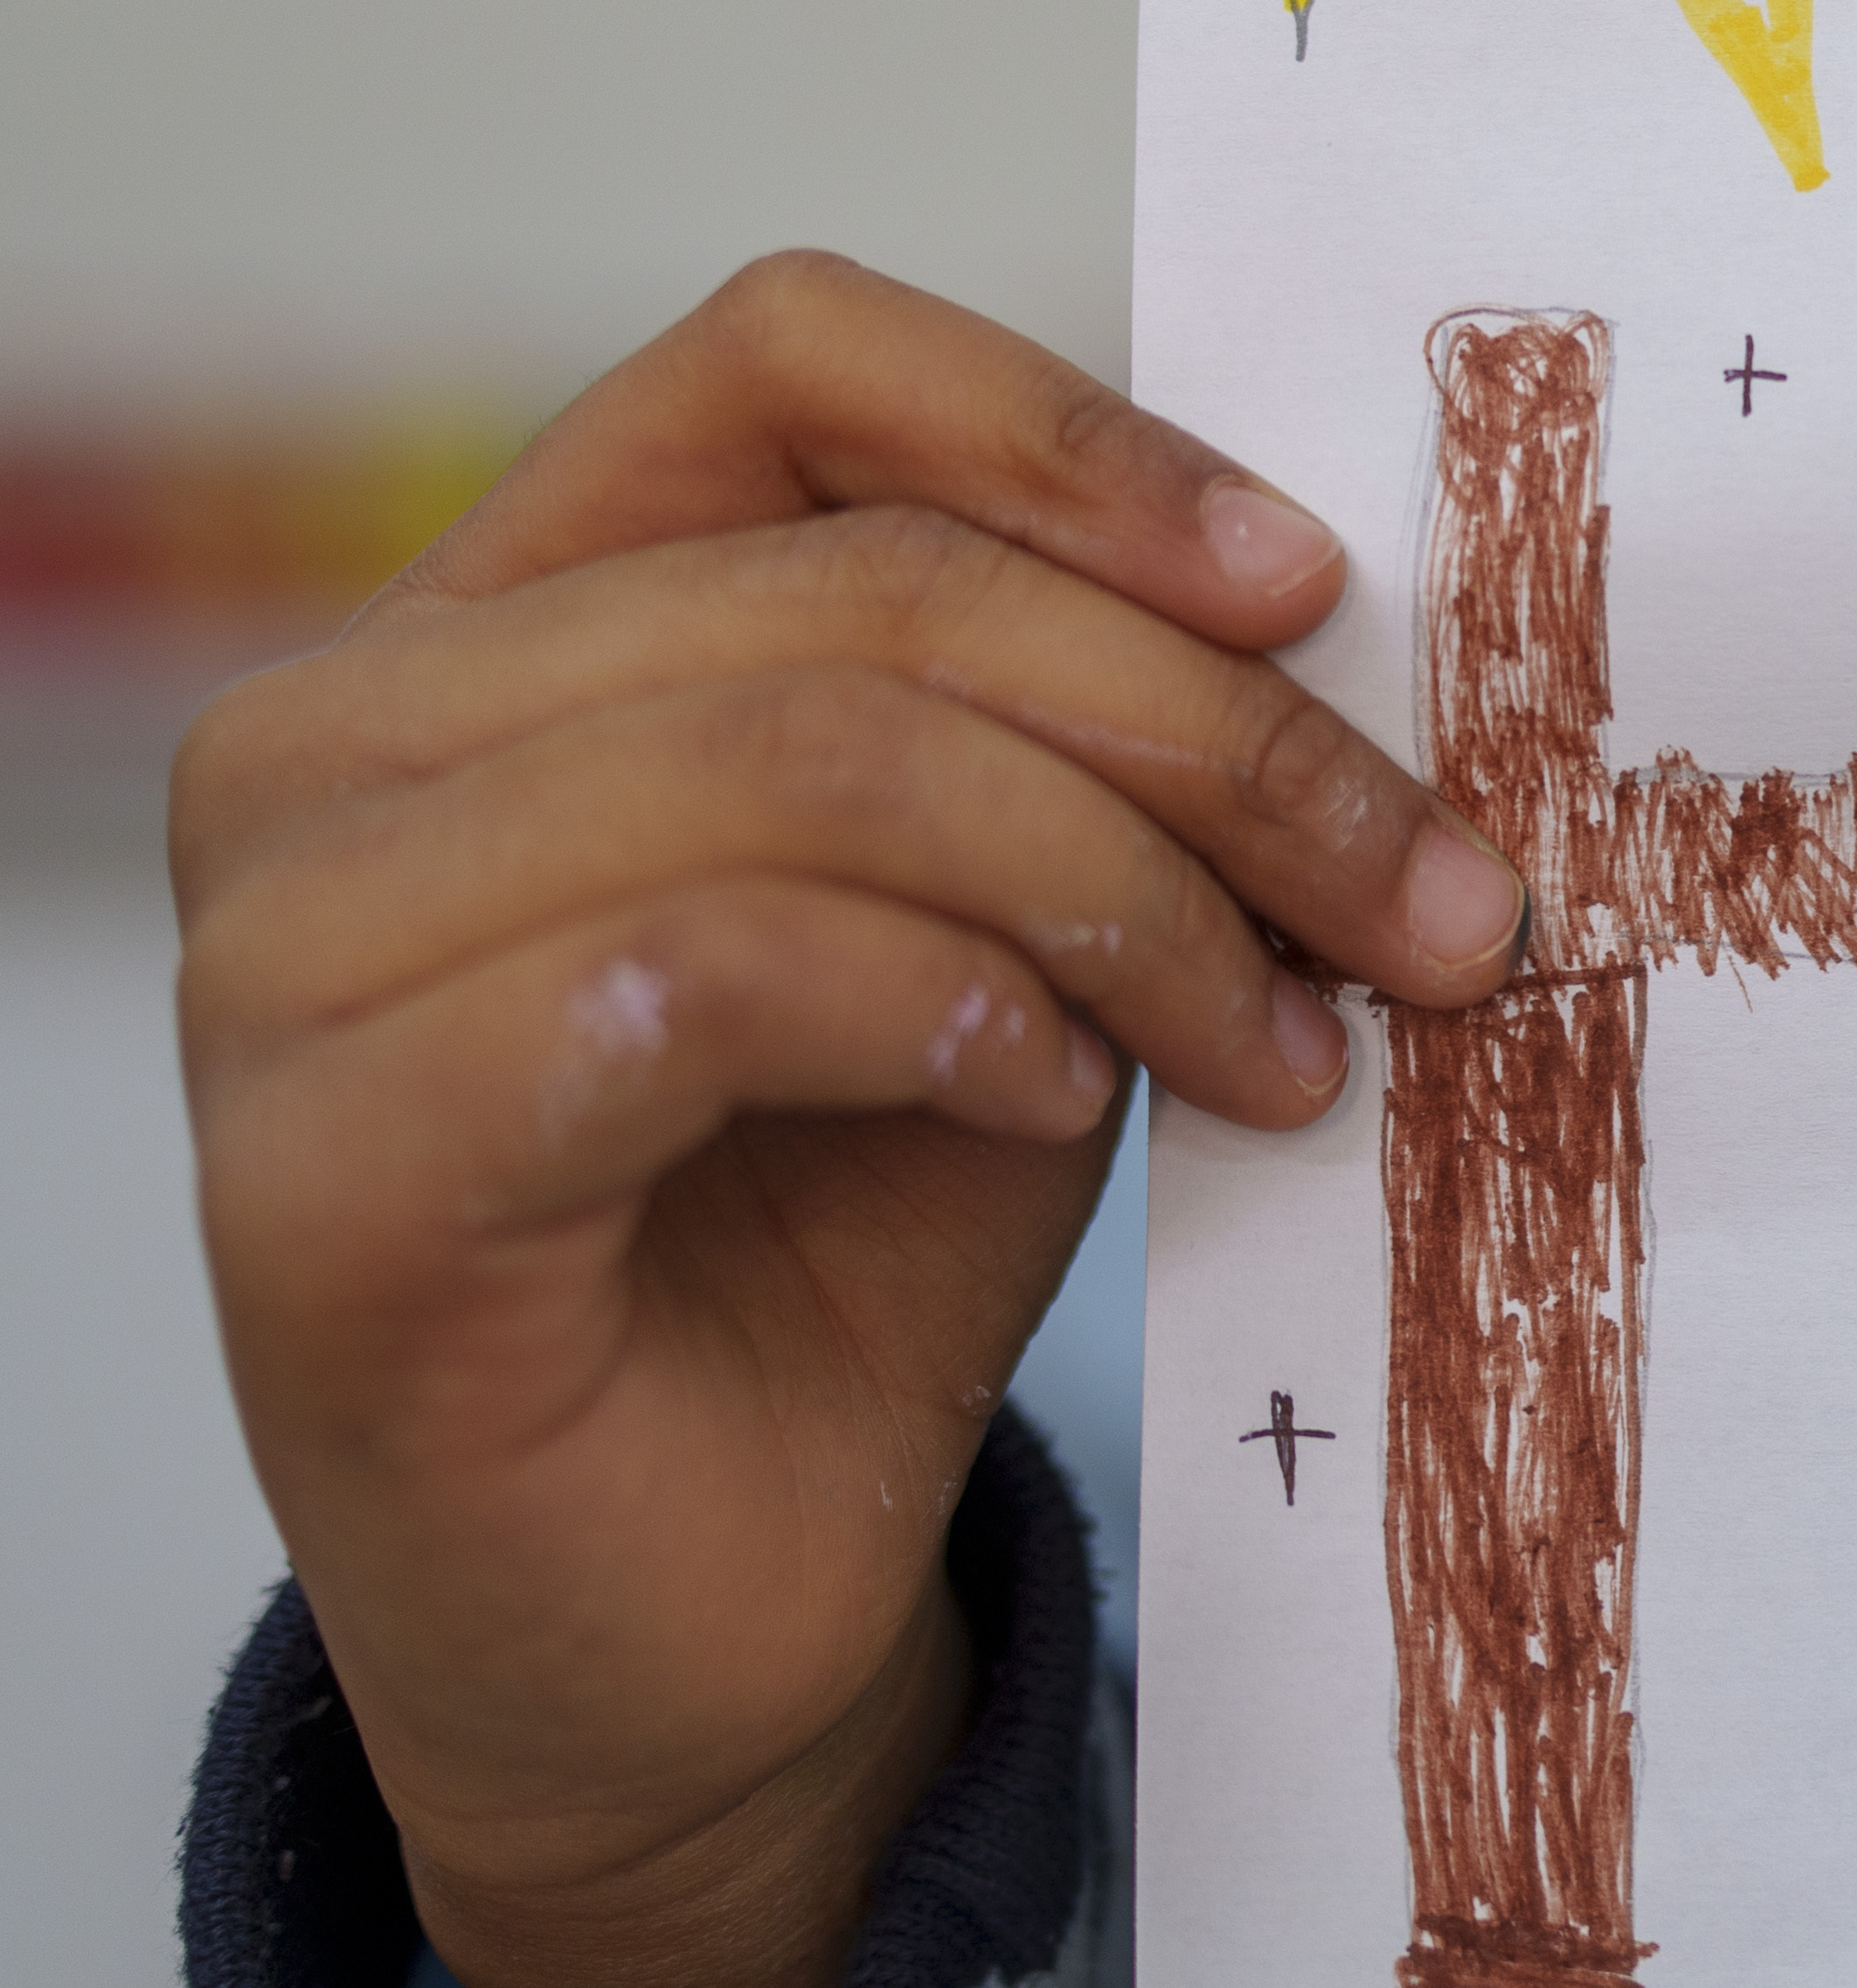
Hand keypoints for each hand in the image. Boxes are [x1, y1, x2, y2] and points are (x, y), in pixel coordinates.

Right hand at [172, 256, 1524, 1987]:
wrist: (716, 1624)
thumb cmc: (850, 1245)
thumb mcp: (1026, 926)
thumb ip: (1095, 743)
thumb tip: (1334, 618)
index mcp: (495, 626)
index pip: (781, 363)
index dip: (1073, 441)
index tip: (1314, 591)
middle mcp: (341, 746)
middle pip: (864, 590)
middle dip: (1212, 746)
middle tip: (1434, 908)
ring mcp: (290, 957)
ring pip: (805, 758)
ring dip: (1125, 898)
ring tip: (1276, 1050)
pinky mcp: (323, 1171)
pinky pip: (693, 972)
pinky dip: (936, 1011)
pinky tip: (1050, 1099)